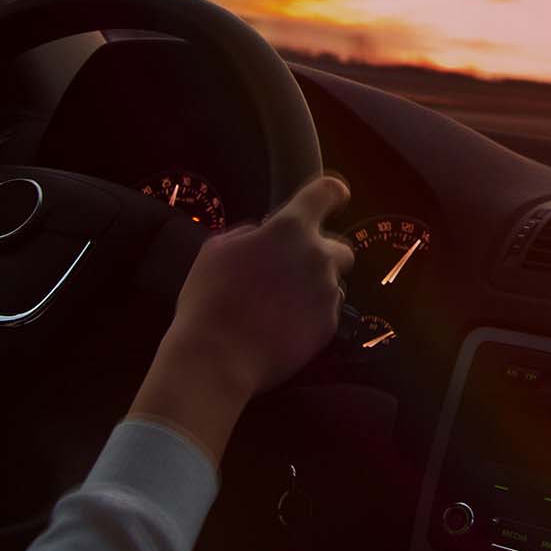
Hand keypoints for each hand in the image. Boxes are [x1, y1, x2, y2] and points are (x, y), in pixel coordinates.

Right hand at [129, 176, 354, 462]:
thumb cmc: (209, 299)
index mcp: (290, 229)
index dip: (332, 193)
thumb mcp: (217, 250)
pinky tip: (281, 326)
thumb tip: (263, 235)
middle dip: (321, 256)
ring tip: (278, 306)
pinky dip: (310, 315)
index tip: (336, 195)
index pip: (325, 193)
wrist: (217, 357)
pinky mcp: (329, 326)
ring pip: (331, 283)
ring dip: (313, 288)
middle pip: (340, 248)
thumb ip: (250, 234)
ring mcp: (327, 293)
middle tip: (291, 272)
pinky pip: (326, 312)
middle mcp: (318, 257)